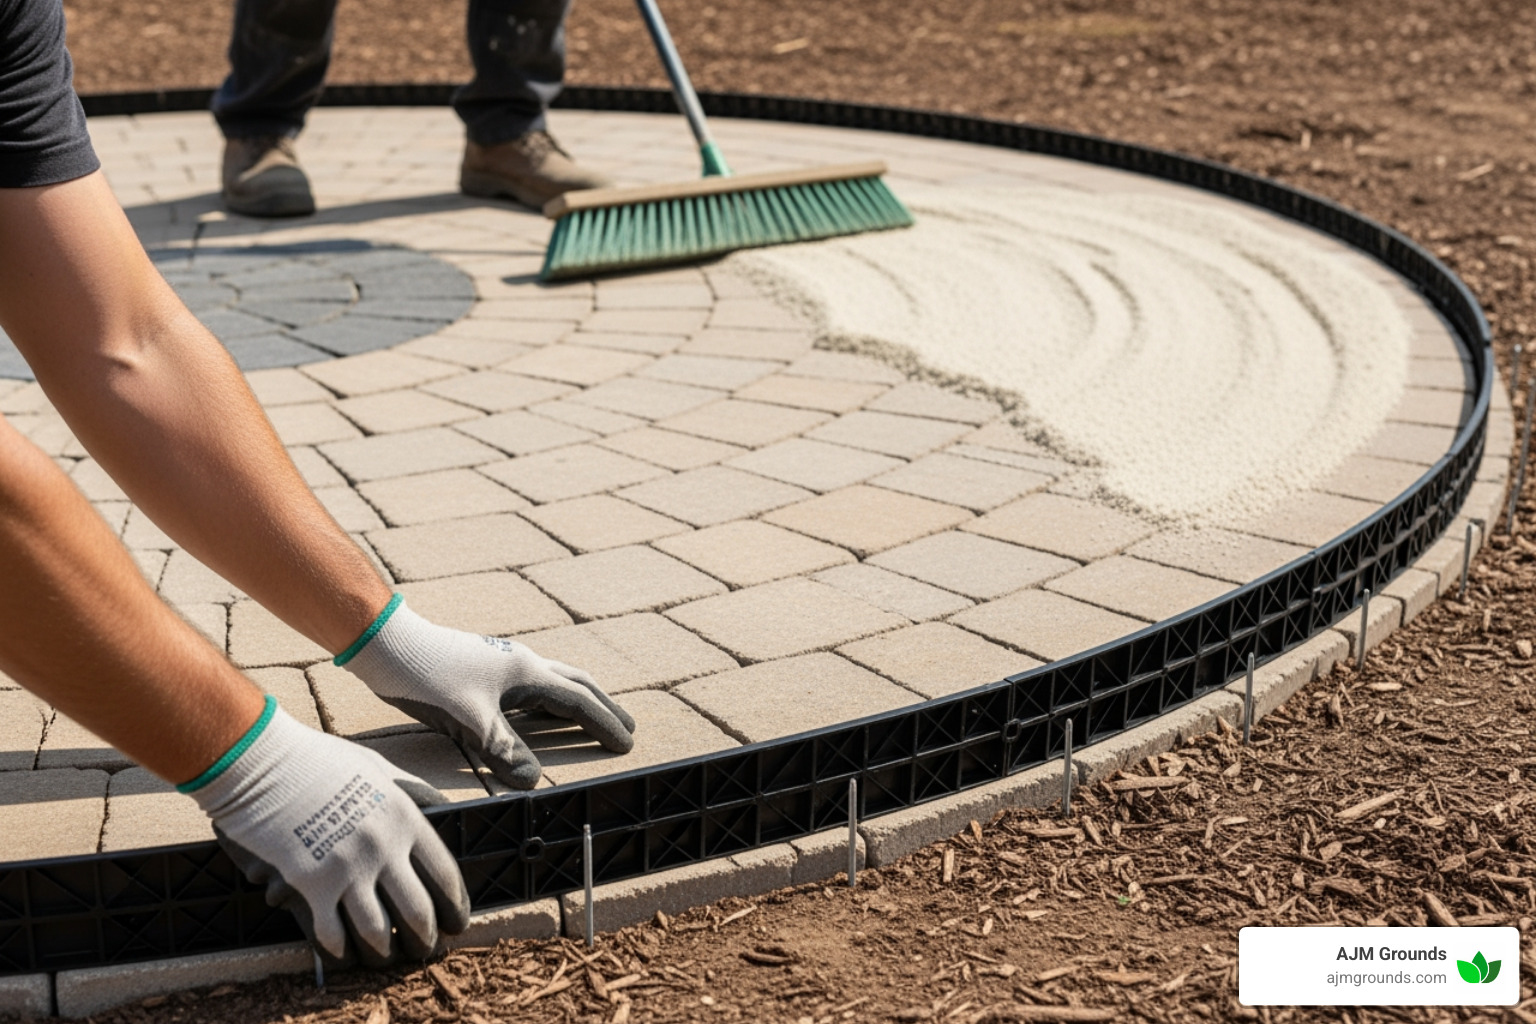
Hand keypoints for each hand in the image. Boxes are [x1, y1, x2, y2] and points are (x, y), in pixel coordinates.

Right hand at [186, 699, 469, 964]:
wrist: (263, 763)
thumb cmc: (319, 760)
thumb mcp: (378, 768)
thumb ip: (409, 790)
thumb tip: (439, 807)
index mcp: (404, 818)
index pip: (444, 874)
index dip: (455, 906)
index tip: (455, 922)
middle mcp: (383, 847)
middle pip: (418, 911)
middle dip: (424, 939)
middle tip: (423, 950)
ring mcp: (348, 868)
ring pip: (378, 930)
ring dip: (383, 952)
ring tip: (384, 958)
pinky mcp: (312, 884)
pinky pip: (332, 932)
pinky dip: (339, 948)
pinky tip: (341, 952)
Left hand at [342, 598, 635, 788]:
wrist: (387, 643)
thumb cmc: (427, 677)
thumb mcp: (468, 719)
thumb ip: (504, 749)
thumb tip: (533, 781)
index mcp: (526, 672)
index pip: (578, 700)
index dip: (604, 723)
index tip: (627, 742)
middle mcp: (521, 662)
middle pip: (575, 683)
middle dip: (602, 706)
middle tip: (626, 726)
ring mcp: (502, 663)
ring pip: (553, 681)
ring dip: (576, 701)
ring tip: (590, 719)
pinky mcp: (484, 668)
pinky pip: (531, 685)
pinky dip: (548, 701)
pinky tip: (536, 712)